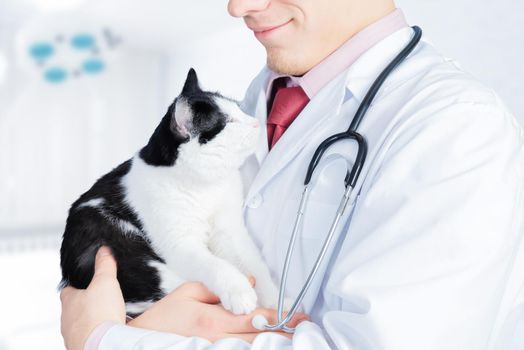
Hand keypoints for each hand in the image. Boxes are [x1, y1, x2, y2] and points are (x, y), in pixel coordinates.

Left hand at [60, 246, 125, 349]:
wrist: (101, 345)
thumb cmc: (99, 316)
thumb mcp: (105, 282)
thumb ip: (104, 265)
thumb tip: (104, 251)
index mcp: (69, 300)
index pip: (67, 289)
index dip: (76, 285)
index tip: (84, 283)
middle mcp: (67, 319)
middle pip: (73, 309)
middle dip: (85, 305)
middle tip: (100, 302)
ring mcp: (73, 336)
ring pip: (80, 325)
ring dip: (90, 322)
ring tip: (106, 318)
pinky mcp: (82, 346)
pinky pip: (88, 337)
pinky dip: (97, 334)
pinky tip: (108, 332)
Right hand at [128, 280, 308, 342]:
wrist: (140, 342)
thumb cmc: (165, 316)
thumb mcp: (189, 291)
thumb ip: (219, 284)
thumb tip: (249, 283)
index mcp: (214, 320)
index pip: (255, 320)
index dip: (281, 319)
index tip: (301, 317)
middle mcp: (218, 341)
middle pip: (260, 340)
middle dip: (285, 335)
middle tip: (306, 331)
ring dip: (274, 345)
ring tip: (296, 340)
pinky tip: (268, 347)